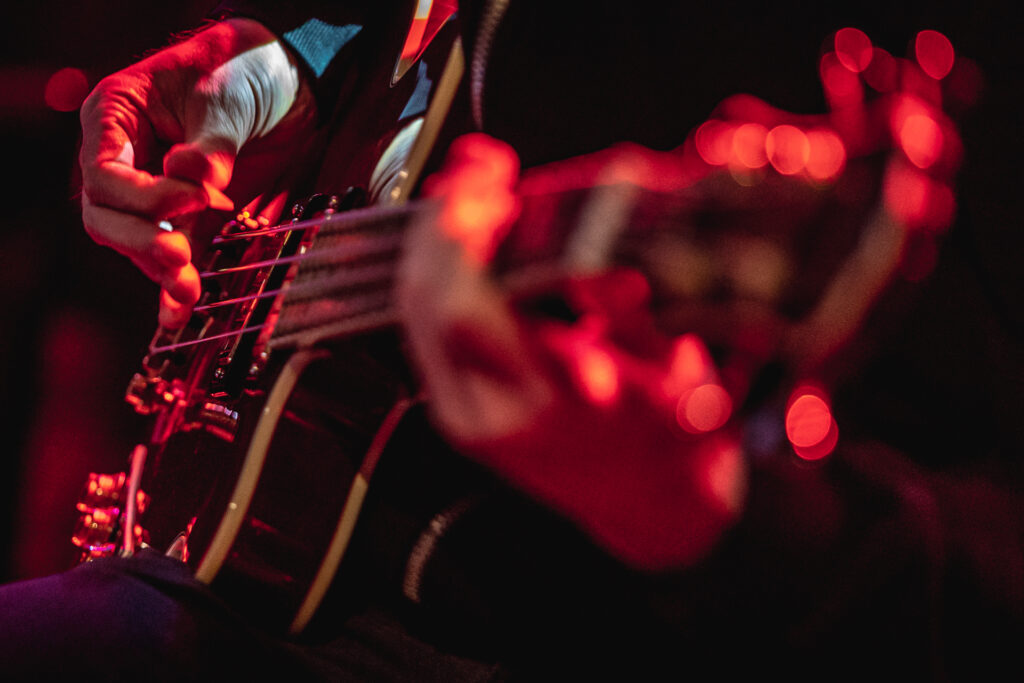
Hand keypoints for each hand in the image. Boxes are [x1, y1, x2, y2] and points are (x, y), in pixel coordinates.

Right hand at [79, 18, 316, 326]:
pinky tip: (179, 313)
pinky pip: (169, 256)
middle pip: (106, 217)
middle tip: (181, 255)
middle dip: (140, 241)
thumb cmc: (242, 70)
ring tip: (190, 289)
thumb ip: (211, 144)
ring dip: (160, 268)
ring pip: (135, 243)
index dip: (144, 196)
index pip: (104, 173)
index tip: (194, 199)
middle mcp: (127, 157)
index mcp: (116, 115)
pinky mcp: (189, 217)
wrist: (288, 80)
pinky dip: (174, 286)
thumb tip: (191, 178)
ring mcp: (155, 191)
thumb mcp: (226, 97)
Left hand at [398, 135, 746, 570]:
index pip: (465, 311)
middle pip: (423, 300)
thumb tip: (597, 265)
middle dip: (442, 221)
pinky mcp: (454, 409)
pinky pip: (423, 327)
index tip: (490, 177)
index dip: (466, 234)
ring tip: (470, 194)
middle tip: (477, 171)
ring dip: (434, 242)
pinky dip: (436, 272)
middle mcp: (488, 415)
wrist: (650, 511)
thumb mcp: (674, 373)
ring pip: (413, 309)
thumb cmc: (673, 446)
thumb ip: (629, 318)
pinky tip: (464, 241)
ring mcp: (463, 416)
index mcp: (546, 409)